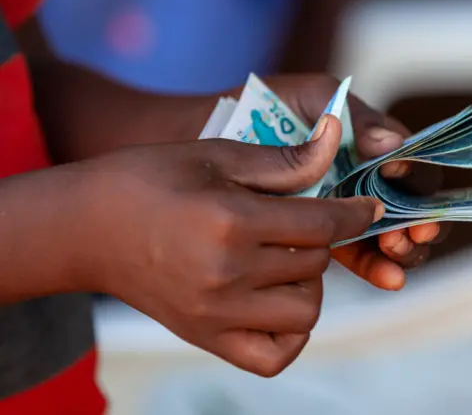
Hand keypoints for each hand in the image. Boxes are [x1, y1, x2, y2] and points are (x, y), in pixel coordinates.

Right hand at [63, 116, 380, 375]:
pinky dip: (291, 331)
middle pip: (316, 264)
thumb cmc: (148, 179)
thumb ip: (283, 159)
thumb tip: (335, 135)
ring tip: (285, 258)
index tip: (368, 206)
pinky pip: (276, 354)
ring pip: (306, 310)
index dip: (354, 211)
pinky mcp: (206, 337)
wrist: (86, 228)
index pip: (321, 223)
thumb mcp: (215, 155)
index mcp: (230, 222)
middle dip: (322, 238)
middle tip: (303, 221)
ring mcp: (216, 314)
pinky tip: (277, 301)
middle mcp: (226, 275)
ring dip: (309, 282)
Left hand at [243, 75, 448, 290]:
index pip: (409, 163)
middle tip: (412, 231)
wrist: (208, 139)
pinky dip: (376, 265)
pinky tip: (387, 277)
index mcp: (368, 143)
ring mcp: (343, 208)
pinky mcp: (321, 236)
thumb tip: (393, 144)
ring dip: (401, 247)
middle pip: (408, 205)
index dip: (416, 176)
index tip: (400, 180)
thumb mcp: (313, 97)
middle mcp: (362, 177)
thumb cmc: (264, 106)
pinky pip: (358, 253)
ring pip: (389, 234)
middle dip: (416, 220)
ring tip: (395, 251)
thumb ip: (354, 116)